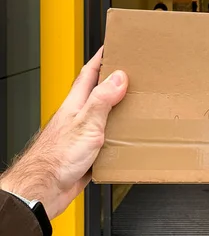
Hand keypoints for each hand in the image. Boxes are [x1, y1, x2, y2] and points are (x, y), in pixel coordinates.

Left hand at [0, 49, 127, 219]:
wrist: (44, 190)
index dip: (102, 57)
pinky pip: (109, 140)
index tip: (115, 46)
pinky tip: (130, 140)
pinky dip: (121, 138)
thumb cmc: (56, 157)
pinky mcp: (88, 153)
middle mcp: (80, 116)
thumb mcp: (86, 123)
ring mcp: (83, 134)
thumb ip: (102, 99)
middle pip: (100, 92)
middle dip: (116, 81)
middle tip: (134, 73)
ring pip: (106, 116)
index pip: (90, 72)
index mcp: (77, 103)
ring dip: (121, 110)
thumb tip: (118, 76)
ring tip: (138, 104)